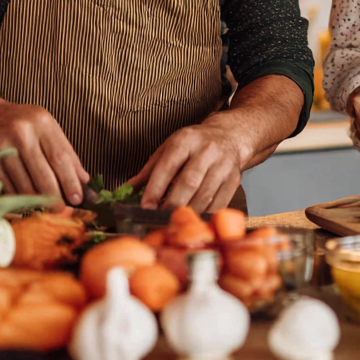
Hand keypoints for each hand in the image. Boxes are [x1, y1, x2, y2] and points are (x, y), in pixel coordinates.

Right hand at [0, 101, 88, 204]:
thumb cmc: (22, 124)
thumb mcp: (47, 129)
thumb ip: (66, 152)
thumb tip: (84, 180)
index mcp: (42, 122)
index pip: (60, 158)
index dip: (70, 181)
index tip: (78, 198)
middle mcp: (22, 133)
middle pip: (43, 174)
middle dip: (55, 197)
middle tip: (61, 210)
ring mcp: (2, 148)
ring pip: (24, 185)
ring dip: (37, 201)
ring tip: (46, 207)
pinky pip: (7, 188)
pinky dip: (19, 198)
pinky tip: (26, 202)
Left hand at [130, 120, 244, 211]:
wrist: (230, 136)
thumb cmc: (194, 144)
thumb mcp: (169, 148)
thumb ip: (148, 171)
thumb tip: (124, 191)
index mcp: (186, 140)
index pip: (168, 166)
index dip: (155, 189)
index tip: (145, 207)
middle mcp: (206, 150)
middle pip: (188, 182)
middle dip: (171, 205)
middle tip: (157, 220)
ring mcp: (223, 165)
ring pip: (204, 196)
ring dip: (186, 214)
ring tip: (173, 224)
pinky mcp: (234, 180)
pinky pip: (219, 204)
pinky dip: (204, 216)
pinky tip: (193, 222)